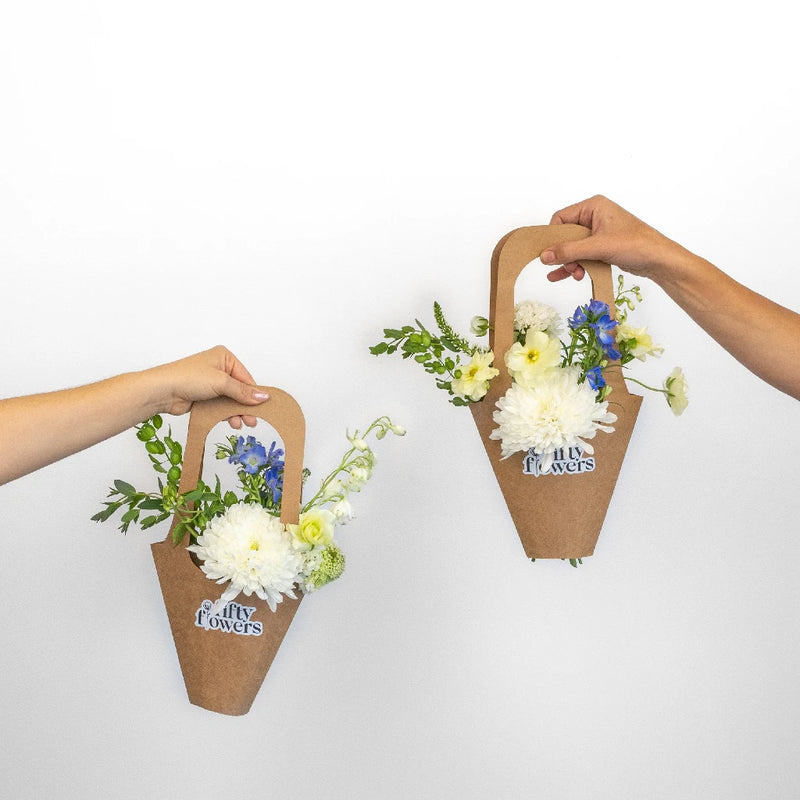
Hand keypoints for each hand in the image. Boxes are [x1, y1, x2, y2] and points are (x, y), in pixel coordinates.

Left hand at [149, 345, 267, 427]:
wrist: (162, 391)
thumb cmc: (188, 378)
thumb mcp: (221, 383)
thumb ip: (243, 392)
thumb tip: (263, 397)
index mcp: (224, 357)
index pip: (246, 377)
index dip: (254, 394)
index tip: (263, 408)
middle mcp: (218, 368)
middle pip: (239, 389)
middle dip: (245, 405)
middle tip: (252, 420)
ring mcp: (210, 382)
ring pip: (230, 399)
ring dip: (235, 412)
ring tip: (240, 423)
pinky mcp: (204, 395)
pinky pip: (220, 404)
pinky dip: (226, 413)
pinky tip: (230, 421)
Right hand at [540, 195, 682, 281]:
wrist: (658, 260)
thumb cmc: (634, 245)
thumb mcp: (597, 247)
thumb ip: (569, 251)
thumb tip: (544, 256)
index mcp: (593, 207)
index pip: (561, 218)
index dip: (554, 236)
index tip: (549, 254)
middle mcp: (594, 216)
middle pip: (566, 235)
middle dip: (564, 253)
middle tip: (568, 267)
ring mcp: (598, 232)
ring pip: (573, 247)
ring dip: (571, 262)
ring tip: (574, 274)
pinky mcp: (602, 246)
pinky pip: (582, 254)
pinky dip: (576, 264)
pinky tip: (567, 276)